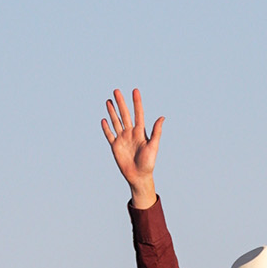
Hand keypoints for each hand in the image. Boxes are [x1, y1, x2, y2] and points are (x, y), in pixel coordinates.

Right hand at [102, 87, 163, 208]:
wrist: (139, 177)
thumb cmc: (148, 163)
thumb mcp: (153, 146)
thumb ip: (156, 132)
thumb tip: (162, 117)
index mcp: (140, 132)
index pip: (138, 114)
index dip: (137, 102)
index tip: (135, 91)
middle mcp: (130, 133)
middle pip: (125, 115)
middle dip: (121, 103)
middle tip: (116, 90)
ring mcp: (122, 139)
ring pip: (116, 122)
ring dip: (112, 112)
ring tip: (109, 101)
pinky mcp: (115, 146)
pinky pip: (110, 135)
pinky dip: (106, 128)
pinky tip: (104, 120)